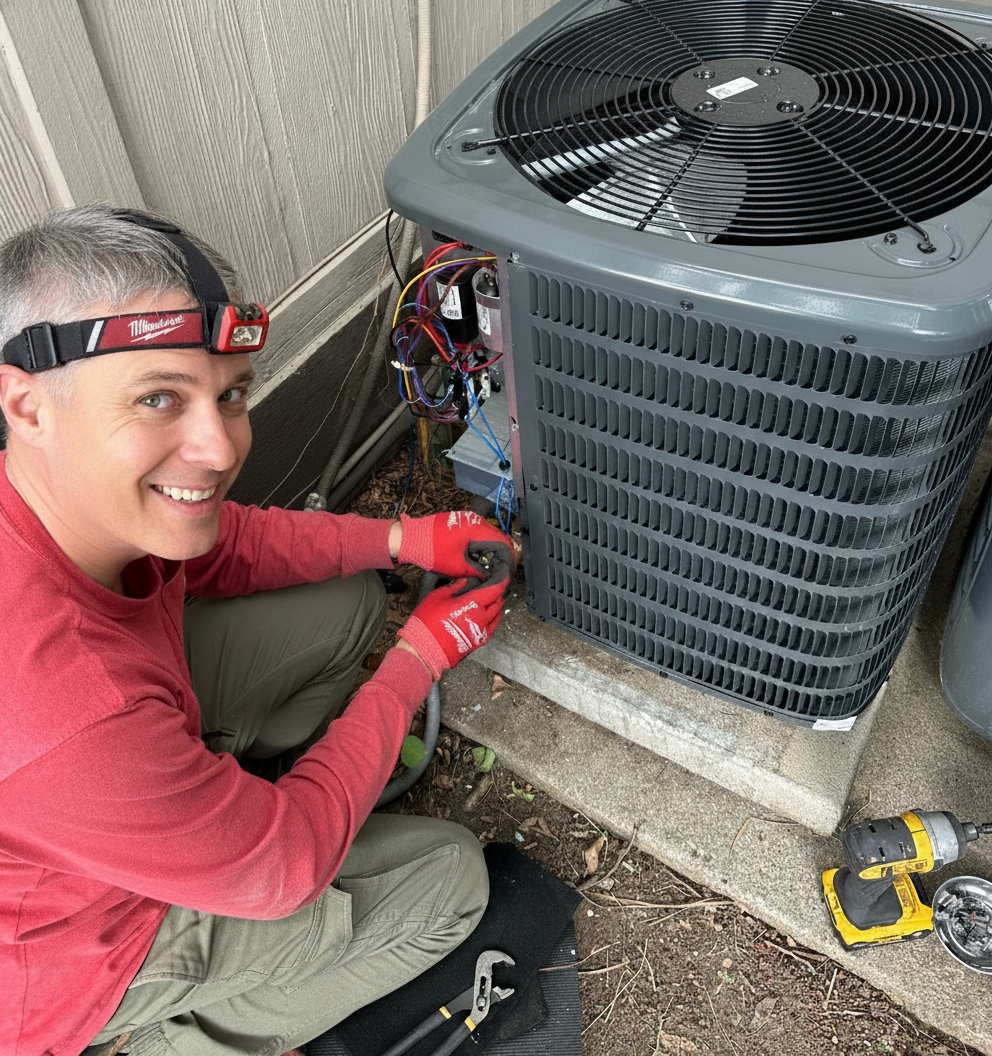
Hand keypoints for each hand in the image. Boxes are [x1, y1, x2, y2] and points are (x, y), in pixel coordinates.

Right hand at [396, 575, 508, 679]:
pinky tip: (489, 619)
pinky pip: (491, 629)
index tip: (504, 576)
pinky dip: (493, 621)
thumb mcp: (437, 597)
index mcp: (472, 604)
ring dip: (498, 607)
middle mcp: (480, 618)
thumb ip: (453, 587)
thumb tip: (463, 582)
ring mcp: (480, 632)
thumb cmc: (427, 624)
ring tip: (496, 601)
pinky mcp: (477, 643)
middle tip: (498, 587)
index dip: (502, 581)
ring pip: (497, 617)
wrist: (424, 650)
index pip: (494, 590)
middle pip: (498, 603)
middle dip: (499, 593)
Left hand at [397, 511, 512, 578]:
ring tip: (484, 565)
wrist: (409, 539)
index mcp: (476, 528)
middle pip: (496, 537)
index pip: (502, 542)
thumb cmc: (429, 550)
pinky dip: (479, 544)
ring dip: (489, 549)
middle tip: (497, 569)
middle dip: (499, 554)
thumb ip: (478, 571)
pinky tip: (473, 556)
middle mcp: (474, 520)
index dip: (507, 558)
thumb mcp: (457, 567)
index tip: (506, 569)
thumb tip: (490, 577)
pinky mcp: (459, 521)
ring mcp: (466, 518)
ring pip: (487, 534)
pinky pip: (476, 531)